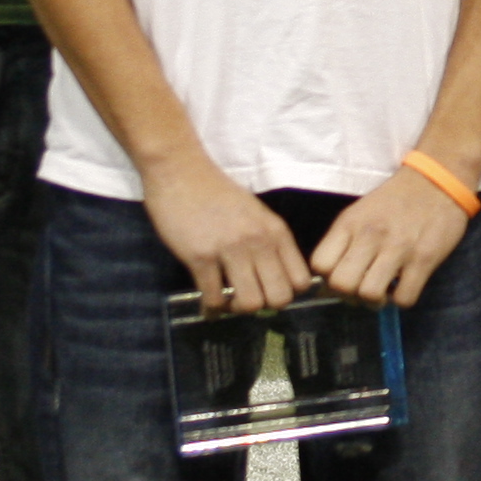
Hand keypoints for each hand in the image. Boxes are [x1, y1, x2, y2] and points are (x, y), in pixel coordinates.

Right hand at [144, 163, 313, 312]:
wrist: (180, 171)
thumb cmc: (217, 193)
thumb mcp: (255, 213)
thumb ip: (268, 242)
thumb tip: (274, 280)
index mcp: (275, 231)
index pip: (300, 280)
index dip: (287, 293)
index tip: (269, 292)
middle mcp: (258, 241)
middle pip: (279, 298)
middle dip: (264, 306)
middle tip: (247, 299)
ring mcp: (230, 249)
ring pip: (250, 303)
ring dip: (237, 309)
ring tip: (227, 301)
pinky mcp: (200, 256)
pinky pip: (214, 297)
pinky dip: (211, 308)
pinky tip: (207, 305)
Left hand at [309, 167, 477, 306]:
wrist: (437, 179)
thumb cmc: (395, 199)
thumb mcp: (360, 212)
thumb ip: (344, 241)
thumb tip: (332, 282)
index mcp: (350, 223)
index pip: (320, 265)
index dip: (327, 279)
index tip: (342, 276)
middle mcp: (370, 235)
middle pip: (341, 285)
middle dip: (350, 294)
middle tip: (363, 288)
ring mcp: (398, 248)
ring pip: (370, 294)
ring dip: (376, 301)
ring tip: (385, 289)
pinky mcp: (424, 259)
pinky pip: (404, 298)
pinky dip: (402, 299)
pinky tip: (404, 285)